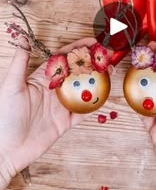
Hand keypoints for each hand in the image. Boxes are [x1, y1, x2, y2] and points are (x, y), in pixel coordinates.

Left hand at [0, 37, 96, 189]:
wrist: (6, 150)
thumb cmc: (4, 117)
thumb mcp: (11, 85)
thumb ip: (20, 62)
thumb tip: (23, 39)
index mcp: (42, 78)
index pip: (63, 58)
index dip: (78, 48)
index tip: (93, 42)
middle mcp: (53, 90)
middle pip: (77, 72)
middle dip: (93, 62)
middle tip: (108, 56)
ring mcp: (61, 106)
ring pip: (84, 90)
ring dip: (97, 81)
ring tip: (111, 71)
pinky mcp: (65, 122)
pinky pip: (84, 111)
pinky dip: (95, 104)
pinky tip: (105, 96)